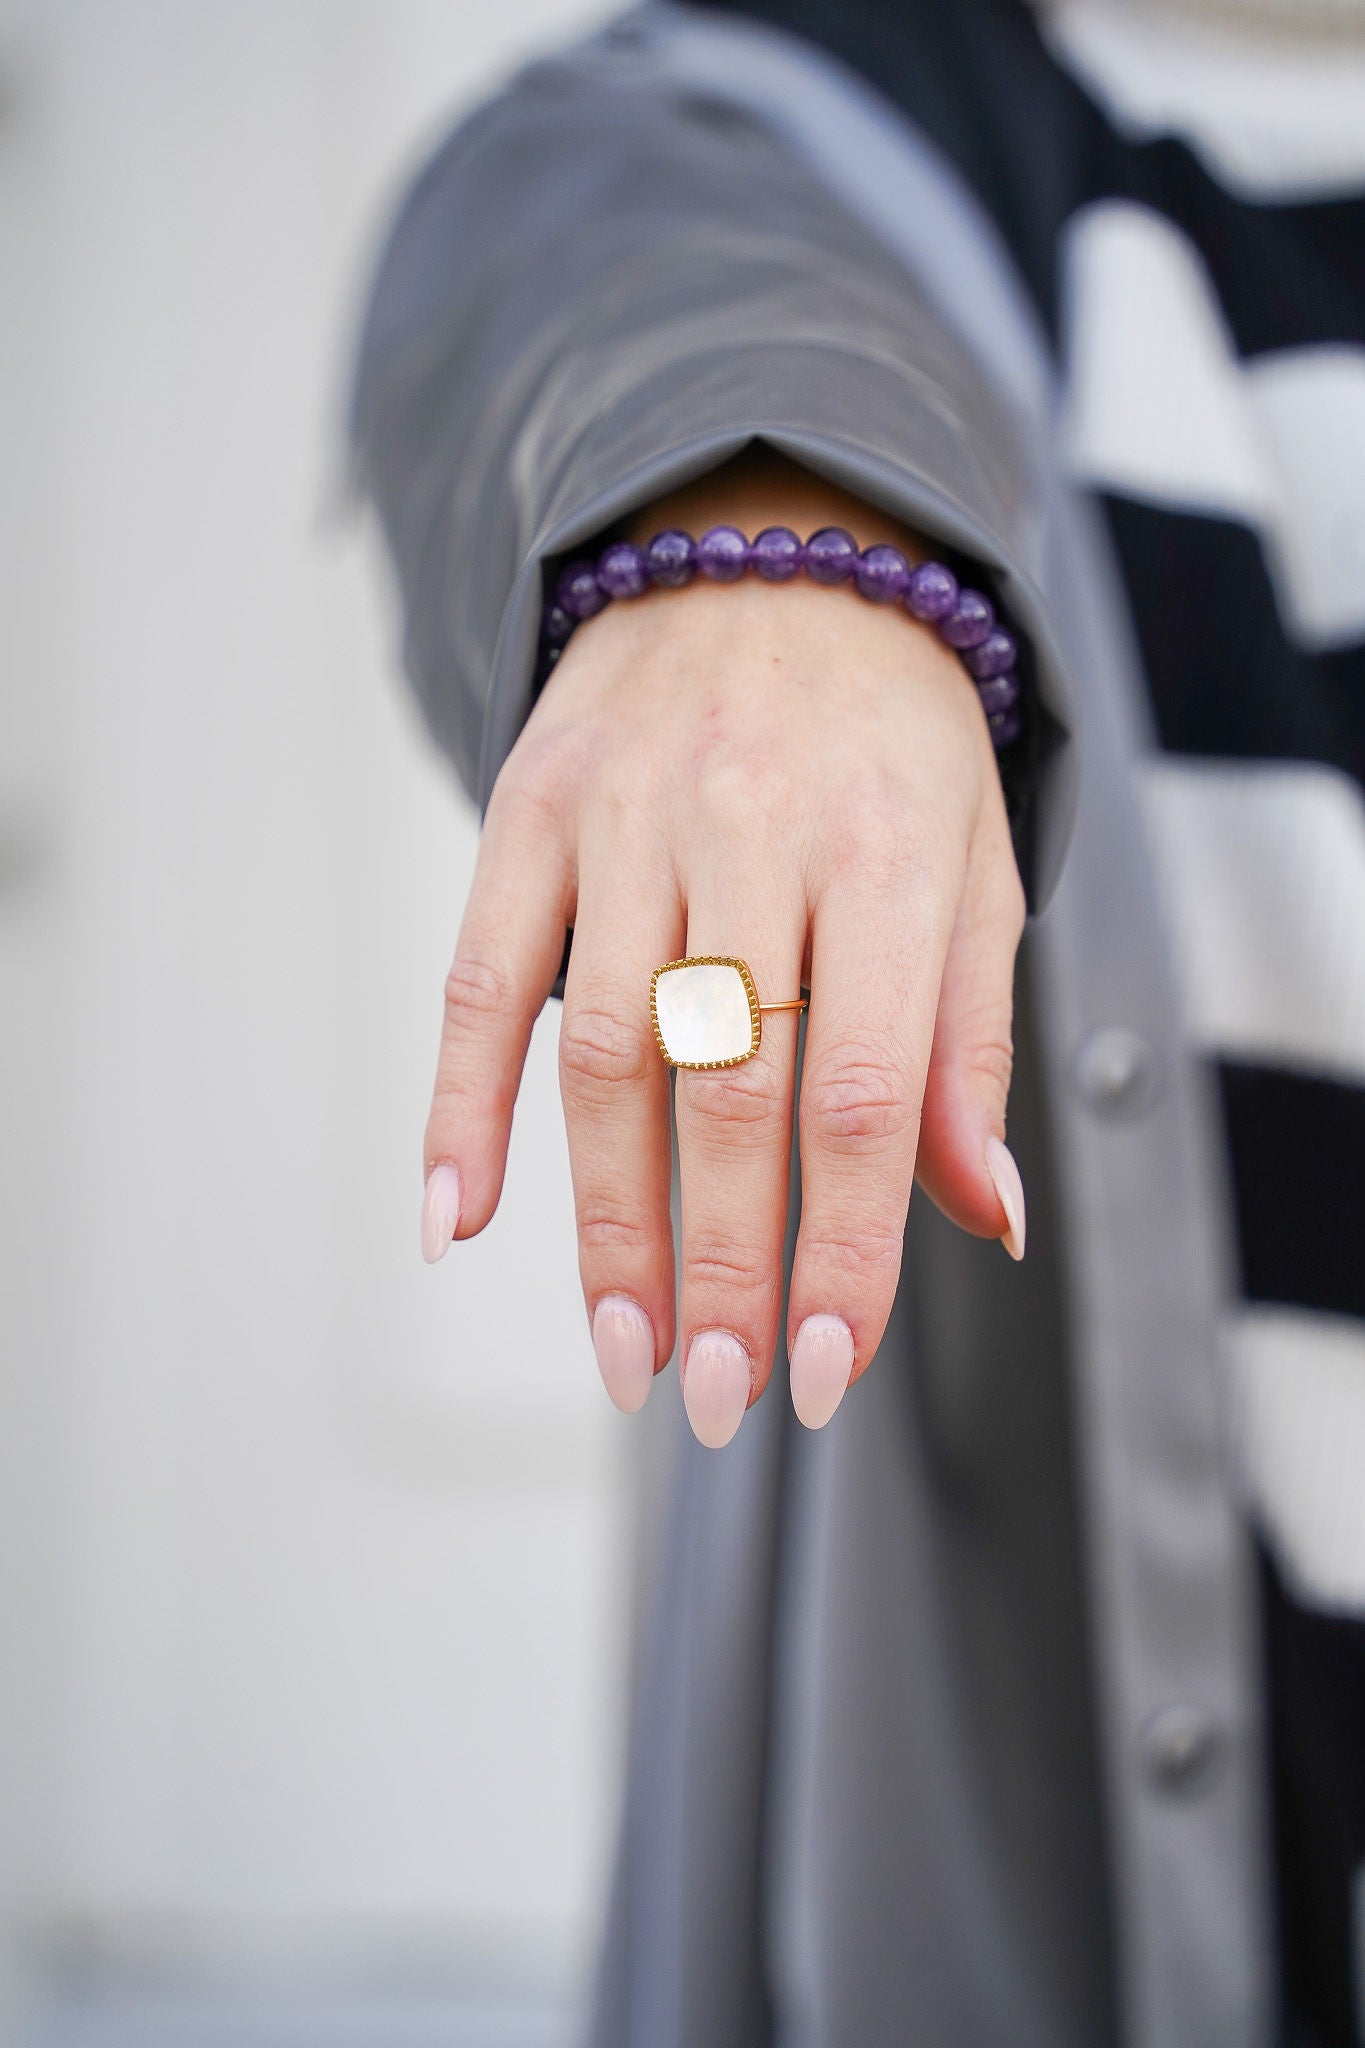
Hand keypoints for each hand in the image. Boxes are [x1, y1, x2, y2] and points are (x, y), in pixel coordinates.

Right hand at [419, 455, 1026, 1444]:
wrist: (770, 544)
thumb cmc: (889, 737)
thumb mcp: (973, 864)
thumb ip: (971, 1043)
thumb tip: (986, 1219)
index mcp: (892, 852)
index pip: (867, 1094)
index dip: (844, 1249)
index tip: (822, 1375)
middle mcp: (758, 831)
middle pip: (732, 1092)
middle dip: (726, 1266)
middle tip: (718, 1400)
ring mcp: (630, 816)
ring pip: (606, 1055)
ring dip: (605, 1224)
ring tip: (623, 1353)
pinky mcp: (532, 808)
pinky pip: (480, 973)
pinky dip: (459, 1104)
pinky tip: (455, 1221)